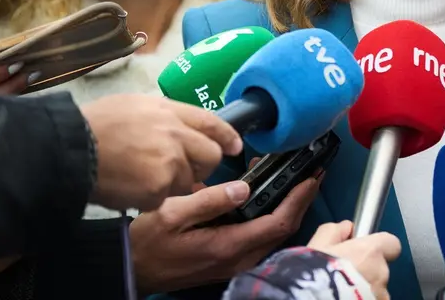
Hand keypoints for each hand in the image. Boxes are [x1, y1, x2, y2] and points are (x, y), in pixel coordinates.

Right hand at [82, 95, 242, 210]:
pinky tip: (132, 188)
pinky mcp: (159, 189)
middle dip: (202, 166)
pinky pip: (165, 197)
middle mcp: (176, 135)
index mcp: (169, 111)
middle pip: (209, 156)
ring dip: (173, 183)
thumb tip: (179, 127)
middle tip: (183, 170)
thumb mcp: (133, 105)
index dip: (226, 136)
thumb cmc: (93, 125)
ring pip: (188, 180)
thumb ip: (163, 116)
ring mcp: (169, 163)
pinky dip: (152, 198)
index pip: (211, 123)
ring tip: (142, 177)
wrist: (71, 150)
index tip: (234, 146)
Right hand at [130, 177, 320, 293]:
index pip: (279, 223)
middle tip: (313, 174)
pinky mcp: (229, 261)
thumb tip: (245, 186)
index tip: (312, 177)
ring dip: (289, 208)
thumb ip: (210, 199)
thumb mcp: (172, 213)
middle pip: (285, 230)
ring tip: (295, 180)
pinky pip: (262, 238)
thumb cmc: (147, 242)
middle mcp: (238, 259)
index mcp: (228, 246)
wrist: (131, 270)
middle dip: (302, 201)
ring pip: (275, 235)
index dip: (299, 199)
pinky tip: (266, 195)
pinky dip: (272, 216)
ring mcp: (235, 263)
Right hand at [307, 220, 401, 299]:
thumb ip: (335, 231)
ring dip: (367, 291)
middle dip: (368, 273)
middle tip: (346, 278)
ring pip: (378, 290)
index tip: (365, 253)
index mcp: (371, 252)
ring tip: (345, 293)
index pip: (392, 244)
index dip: (379, 248)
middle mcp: (381, 274)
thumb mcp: (318, 245)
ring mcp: (381, 295)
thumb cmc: (314, 275)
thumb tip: (346, 227)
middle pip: (381, 269)